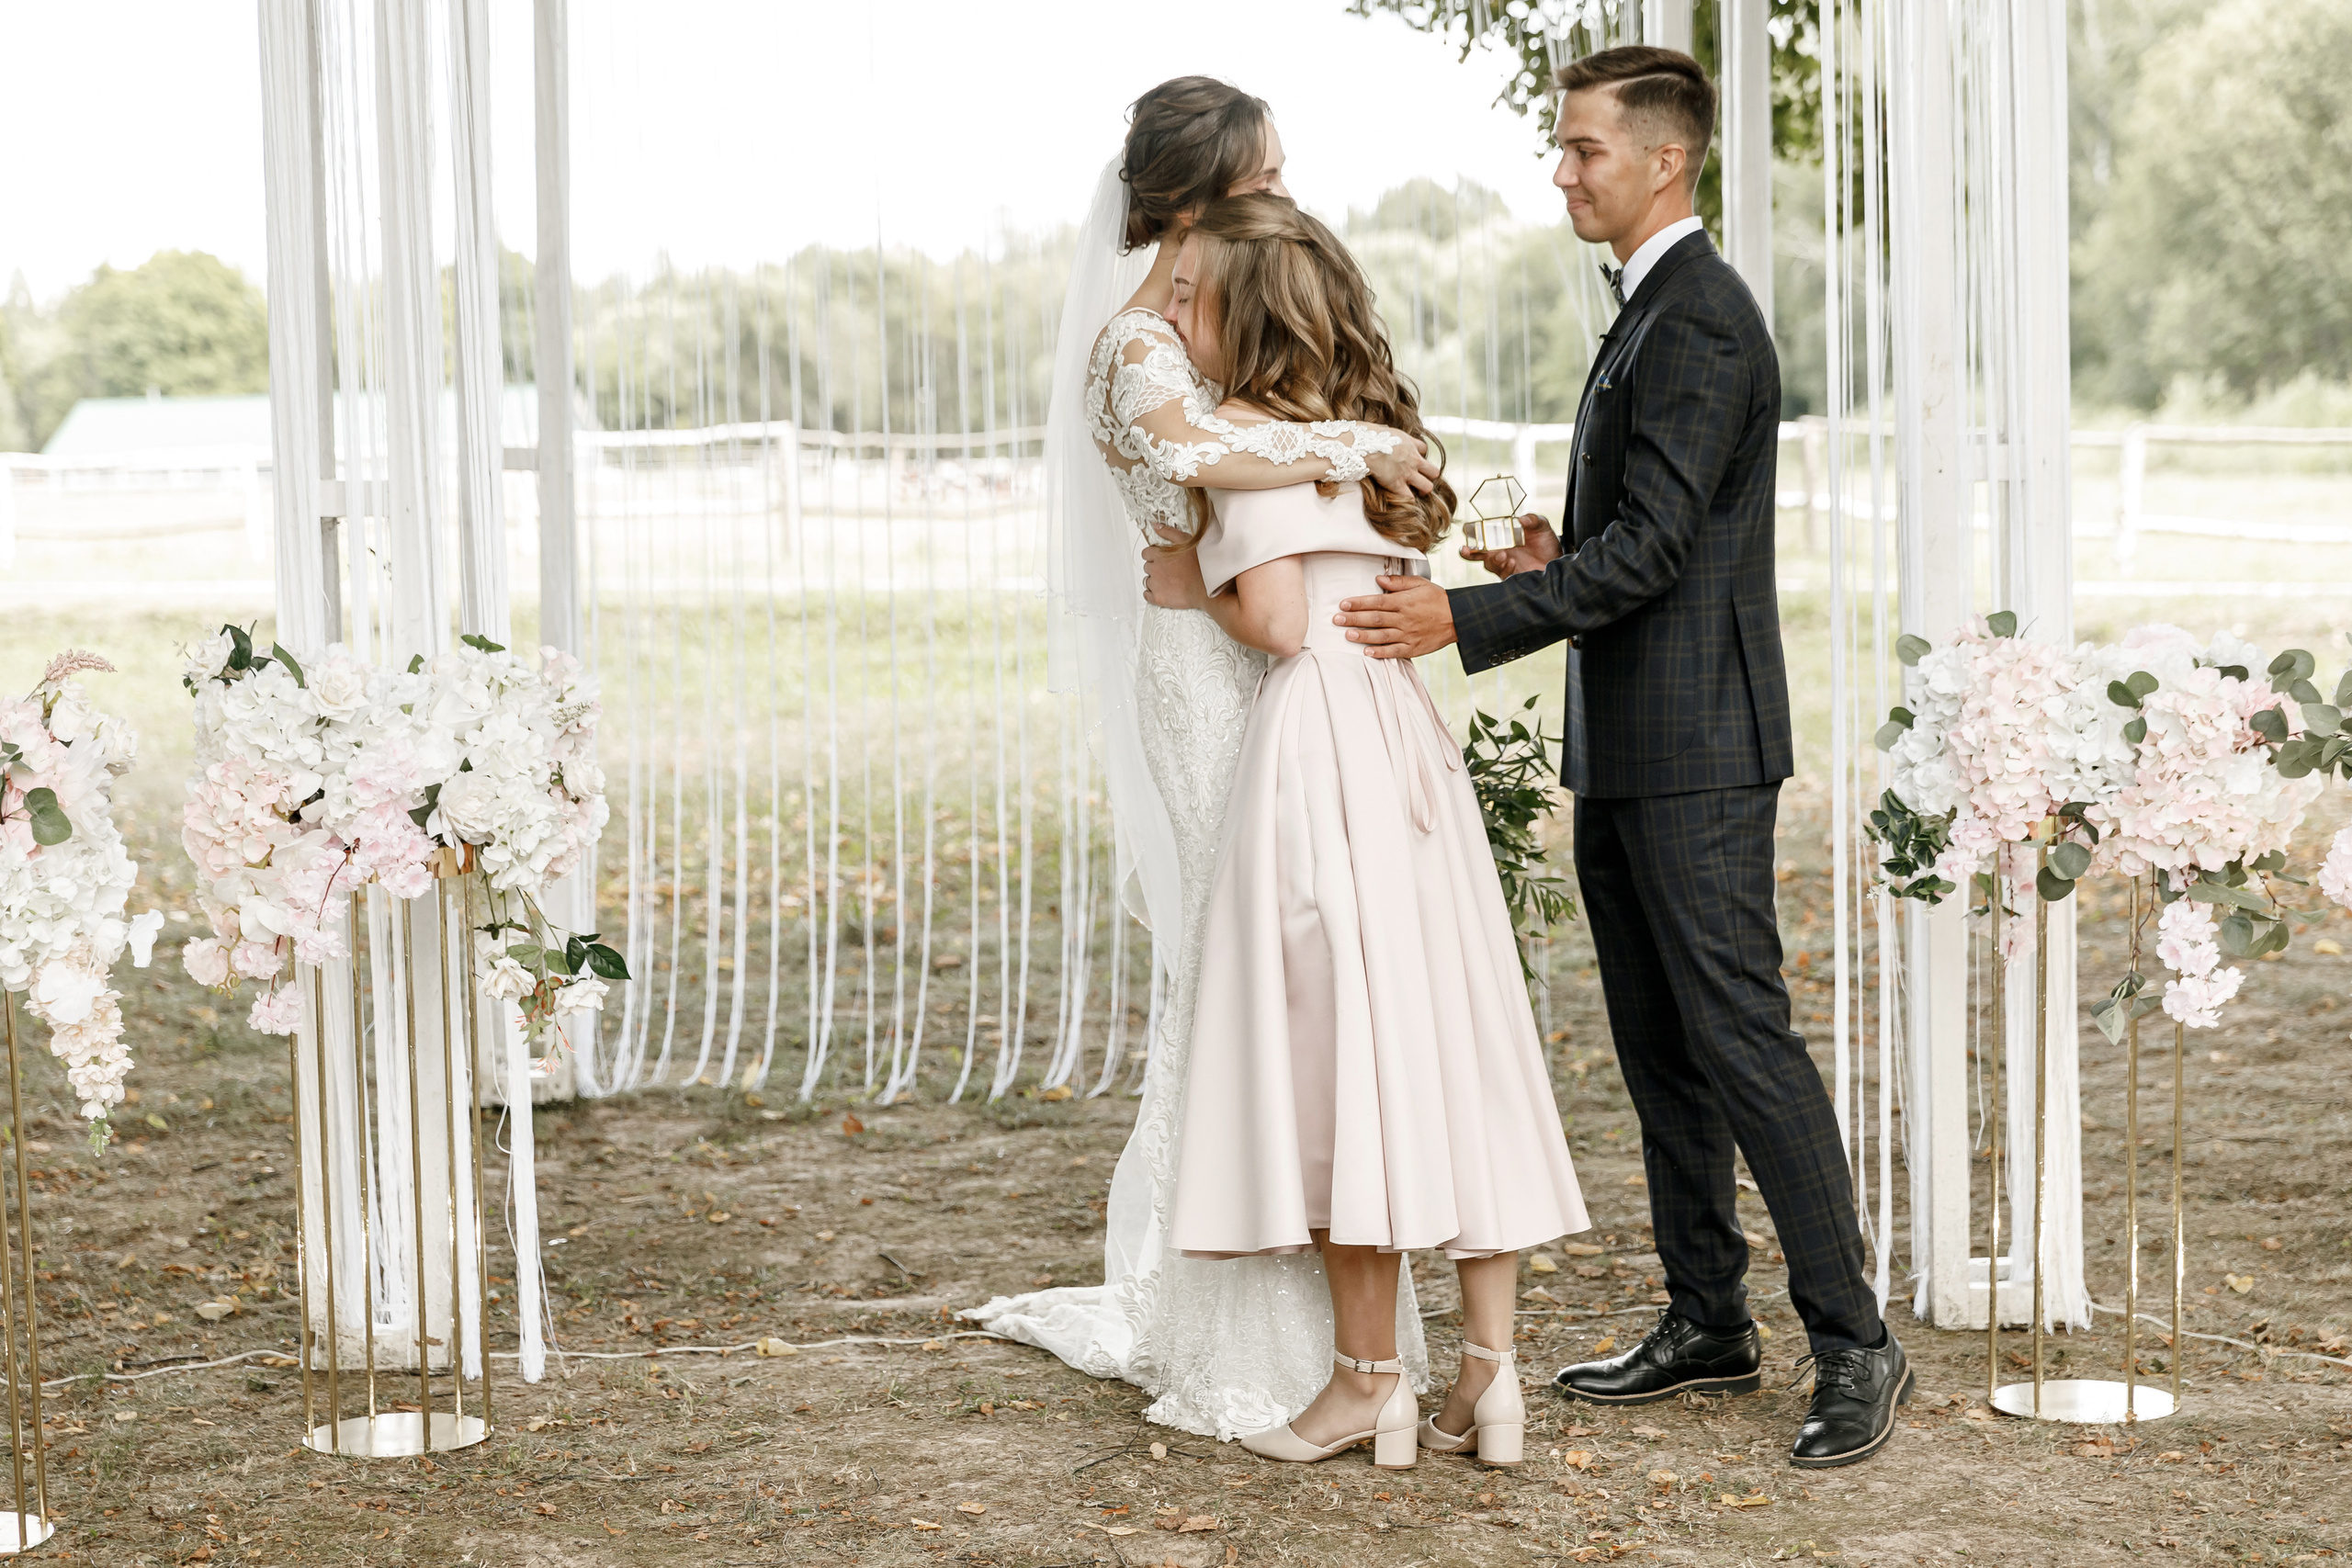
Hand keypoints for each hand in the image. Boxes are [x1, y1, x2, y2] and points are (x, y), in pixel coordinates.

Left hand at [1142, 522, 1206, 611]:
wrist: (1208, 586)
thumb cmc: (1200, 564)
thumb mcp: (1186, 540)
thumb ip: (1169, 532)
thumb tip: (1155, 525)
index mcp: (1159, 554)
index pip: (1146, 553)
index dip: (1154, 556)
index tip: (1163, 559)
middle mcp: (1154, 569)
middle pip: (1147, 567)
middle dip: (1156, 568)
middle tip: (1170, 571)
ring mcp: (1155, 584)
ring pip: (1147, 581)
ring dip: (1155, 581)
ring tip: (1170, 581)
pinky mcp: (1158, 598)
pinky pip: (1147, 595)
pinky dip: (1152, 594)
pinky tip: (1164, 591)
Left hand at [1332, 575, 1455, 660]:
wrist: (1459, 618)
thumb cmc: (1438, 599)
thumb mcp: (1420, 584)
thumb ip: (1398, 582)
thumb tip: (1378, 578)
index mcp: (1404, 601)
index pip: (1377, 601)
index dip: (1359, 603)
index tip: (1343, 604)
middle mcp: (1404, 618)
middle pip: (1375, 618)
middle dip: (1354, 619)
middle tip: (1336, 620)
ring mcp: (1408, 635)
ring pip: (1381, 636)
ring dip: (1363, 636)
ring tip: (1347, 635)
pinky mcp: (1413, 648)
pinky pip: (1394, 651)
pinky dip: (1380, 653)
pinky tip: (1367, 652)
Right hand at [1363, 430, 1440, 499]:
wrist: (1364, 445)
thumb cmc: (1370, 435)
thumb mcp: (1385, 429)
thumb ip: (1390, 434)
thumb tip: (1383, 432)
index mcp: (1410, 443)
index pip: (1423, 449)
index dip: (1420, 454)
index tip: (1412, 457)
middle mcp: (1413, 459)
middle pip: (1433, 471)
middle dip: (1429, 476)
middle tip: (1422, 478)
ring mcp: (1407, 473)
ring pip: (1427, 486)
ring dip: (1424, 490)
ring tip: (1419, 493)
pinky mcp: (1397, 485)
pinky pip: (1409, 497)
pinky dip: (1408, 500)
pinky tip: (1405, 500)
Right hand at [1457, 513, 1561, 578]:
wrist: (1558, 560)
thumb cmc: (1546, 542)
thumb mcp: (1541, 527)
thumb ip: (1533, 520)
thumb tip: (1521, 519)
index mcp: (1502, 538)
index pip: (1482, 536)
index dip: (1471, 534)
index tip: (1465, 530)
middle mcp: (1499, 551)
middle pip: (1477, 554)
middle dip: (1468, 552)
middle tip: (1465, 550)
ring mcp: (1505, 565)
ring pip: (1489, 564)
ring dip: (1492, 559)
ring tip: (1503, 555)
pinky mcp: (1512, 576)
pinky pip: (1503, 575)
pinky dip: (1505, 568)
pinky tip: (1512, 562)